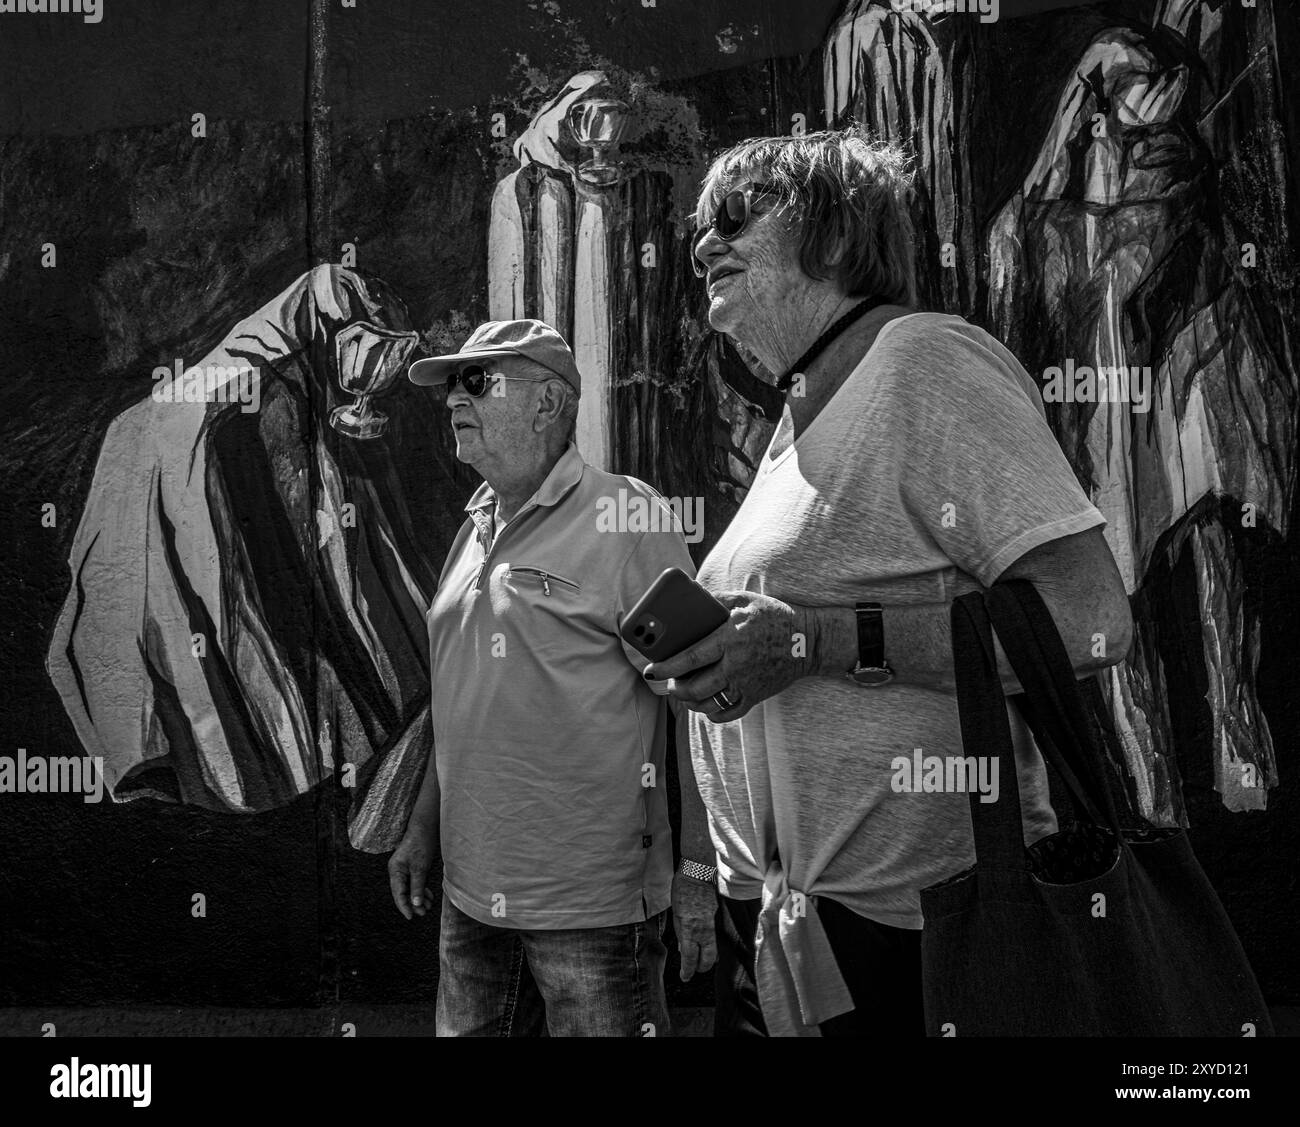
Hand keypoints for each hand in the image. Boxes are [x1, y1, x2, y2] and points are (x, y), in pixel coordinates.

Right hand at [387, 822, 437, 919]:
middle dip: (413, 903)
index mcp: (395, 871)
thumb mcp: (420, 868)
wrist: (425, 827)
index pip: (398, 893)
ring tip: (428, 906)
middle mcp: (397, 871)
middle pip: (403, 892)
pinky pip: (415, 882)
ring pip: (410, 888)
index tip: (411, 917)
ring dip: (418, 897)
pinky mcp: (412, 866)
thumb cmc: (421, 845)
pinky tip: (429, 896)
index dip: (404, 906)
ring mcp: (404, 869)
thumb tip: (415, 904)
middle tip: (423, 912)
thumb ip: (417, 886)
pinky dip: (421, 889)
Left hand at [644, 591, 809, 721]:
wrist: (808, 640)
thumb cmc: (773, 616)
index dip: (666, 666)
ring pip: (708, 704)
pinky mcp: (756, 696)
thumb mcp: (744, 599)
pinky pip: (728, 713)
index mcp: (730, 639)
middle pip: (695, 687)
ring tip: (683, 693)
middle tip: (668, 681)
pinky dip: (712, 713)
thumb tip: (688, 600)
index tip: (650, 669)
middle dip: (675, 688)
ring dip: (689, 702)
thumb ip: (715, 600)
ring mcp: (747, 684)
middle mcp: (737, 665)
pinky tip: (705, 705)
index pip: (690, 658)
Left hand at [672, 874, 718, 981]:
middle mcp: (703, 930)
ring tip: (699, 961)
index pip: (690, 958)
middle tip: (693, 970)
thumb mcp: (675, 913)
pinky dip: (711, 946)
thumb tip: (683, 949)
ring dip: (707, 959)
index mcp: (689, 928)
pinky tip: (705, 946)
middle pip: (707, 960)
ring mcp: (712, 925)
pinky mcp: (717, 919)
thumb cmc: (682, 890)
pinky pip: (715, 938)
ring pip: (714, 951)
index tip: (685, 977)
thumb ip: (680, 932)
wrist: (698, 873)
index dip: (688, 971)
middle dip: (700, 969)